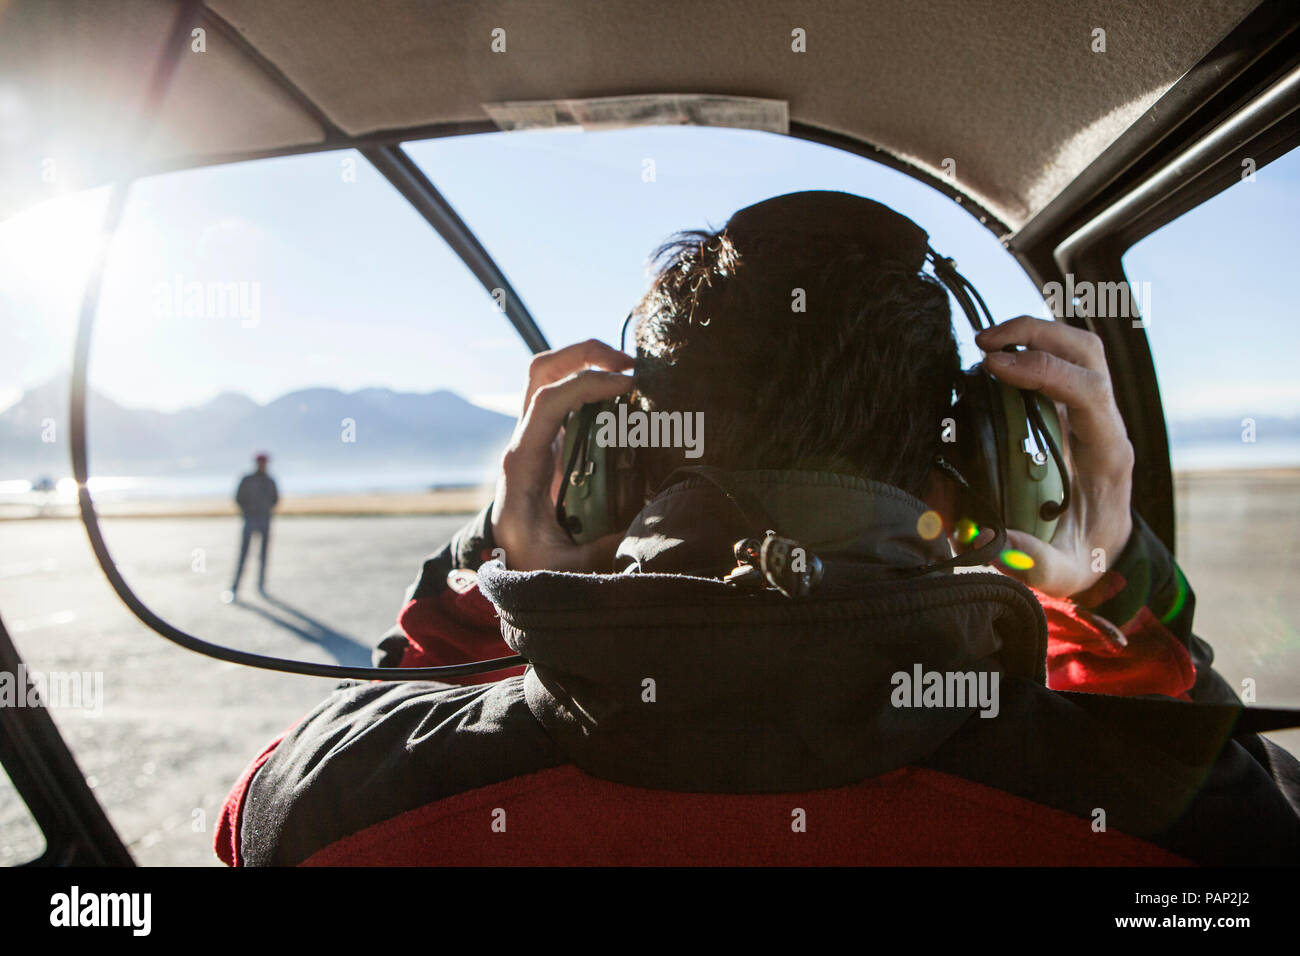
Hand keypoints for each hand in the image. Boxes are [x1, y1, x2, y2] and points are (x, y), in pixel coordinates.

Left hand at [489, 339, 634, 571]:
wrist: (511, 560)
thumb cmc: (531, 562)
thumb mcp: (562, 567)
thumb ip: (599, 555)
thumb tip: (644, 536)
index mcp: (522, 463)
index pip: (545, 403)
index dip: (584, 384)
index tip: (626, 385)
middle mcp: (525, 440)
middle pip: (542, 371)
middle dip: (584, 354)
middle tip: (630, 365)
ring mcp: (537, 436)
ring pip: (551, 375)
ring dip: (588, 362)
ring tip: (631, 373)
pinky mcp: (552, 440)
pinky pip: (567, 396)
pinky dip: (593, 384)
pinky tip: (625, 396)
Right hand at [973, 316, 1134, 597]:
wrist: (1106, 549)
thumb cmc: (1087, 557)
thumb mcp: (1066, 572)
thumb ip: (1035, 563)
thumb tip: (996, 544)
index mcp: (1108, 454)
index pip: (1089, 391)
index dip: (1044, 371)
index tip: (995, 369)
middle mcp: (1104, 422)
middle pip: (1086, 352)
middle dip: (1037, 333)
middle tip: (984, 343)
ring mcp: (1088, 411)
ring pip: (1075, 347)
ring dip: (1033, 333)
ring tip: (986, 343)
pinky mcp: (1067, 408)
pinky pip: (1057, 362)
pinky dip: (1028, 349)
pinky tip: (994, 359)